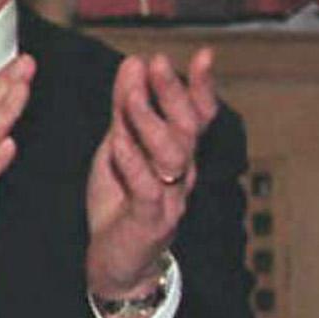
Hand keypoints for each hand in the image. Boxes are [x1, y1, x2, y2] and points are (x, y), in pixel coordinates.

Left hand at [86, 48, 215, 307]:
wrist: (115, 262)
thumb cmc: (120, 202)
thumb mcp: (118, 146)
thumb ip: (126, 108)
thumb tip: (133, 62)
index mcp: (178, 154)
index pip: (199, 116)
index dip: (202, 86)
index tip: (203, 55)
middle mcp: (181, 173)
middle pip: (188, 129)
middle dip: (173, 94)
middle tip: (157, 64)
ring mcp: (170, 197)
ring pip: (172, 155)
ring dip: (150, 122)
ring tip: (129, 97)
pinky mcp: (150, 220)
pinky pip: (147, 188)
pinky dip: (132, 163)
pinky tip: (117, 141)